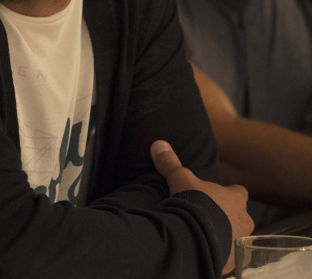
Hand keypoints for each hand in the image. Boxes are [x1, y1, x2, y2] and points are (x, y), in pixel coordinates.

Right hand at [151, 140, 253, 273]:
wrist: (196, 236)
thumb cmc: (194, 203)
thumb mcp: (179, 179)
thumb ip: (170, 163)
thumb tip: (159, 143)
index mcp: (235, 199)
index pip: (239, 192)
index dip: (229, 193)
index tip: (217, 195)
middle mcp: (244, 220)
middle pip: (239, 216)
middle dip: (227, 217)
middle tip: (208, 217)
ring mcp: (240, 241)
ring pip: (235, 236)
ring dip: (224, 235)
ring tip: (204, 235)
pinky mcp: (233, 260)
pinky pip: (228, 255)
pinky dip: (219, 252)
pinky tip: (204, 249)